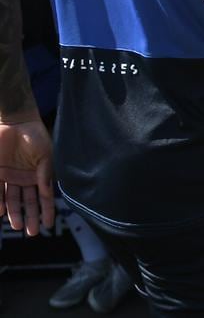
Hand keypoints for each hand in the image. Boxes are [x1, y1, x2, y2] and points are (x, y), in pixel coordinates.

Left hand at [0, 119, 54, 235]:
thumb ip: (45, 175)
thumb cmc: (35, 137)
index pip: (44, 197)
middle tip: (31, 232)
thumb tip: (49, 194)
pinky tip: (1, 212)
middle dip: (29, 217)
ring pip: (12, 200)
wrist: (16, 122)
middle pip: (27, 202)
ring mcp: (9, 177)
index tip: (48, 225)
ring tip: (16, 226)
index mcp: (39, 175)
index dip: (47, 211)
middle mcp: (24, 179)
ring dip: (14, 213)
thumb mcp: (45, 156)